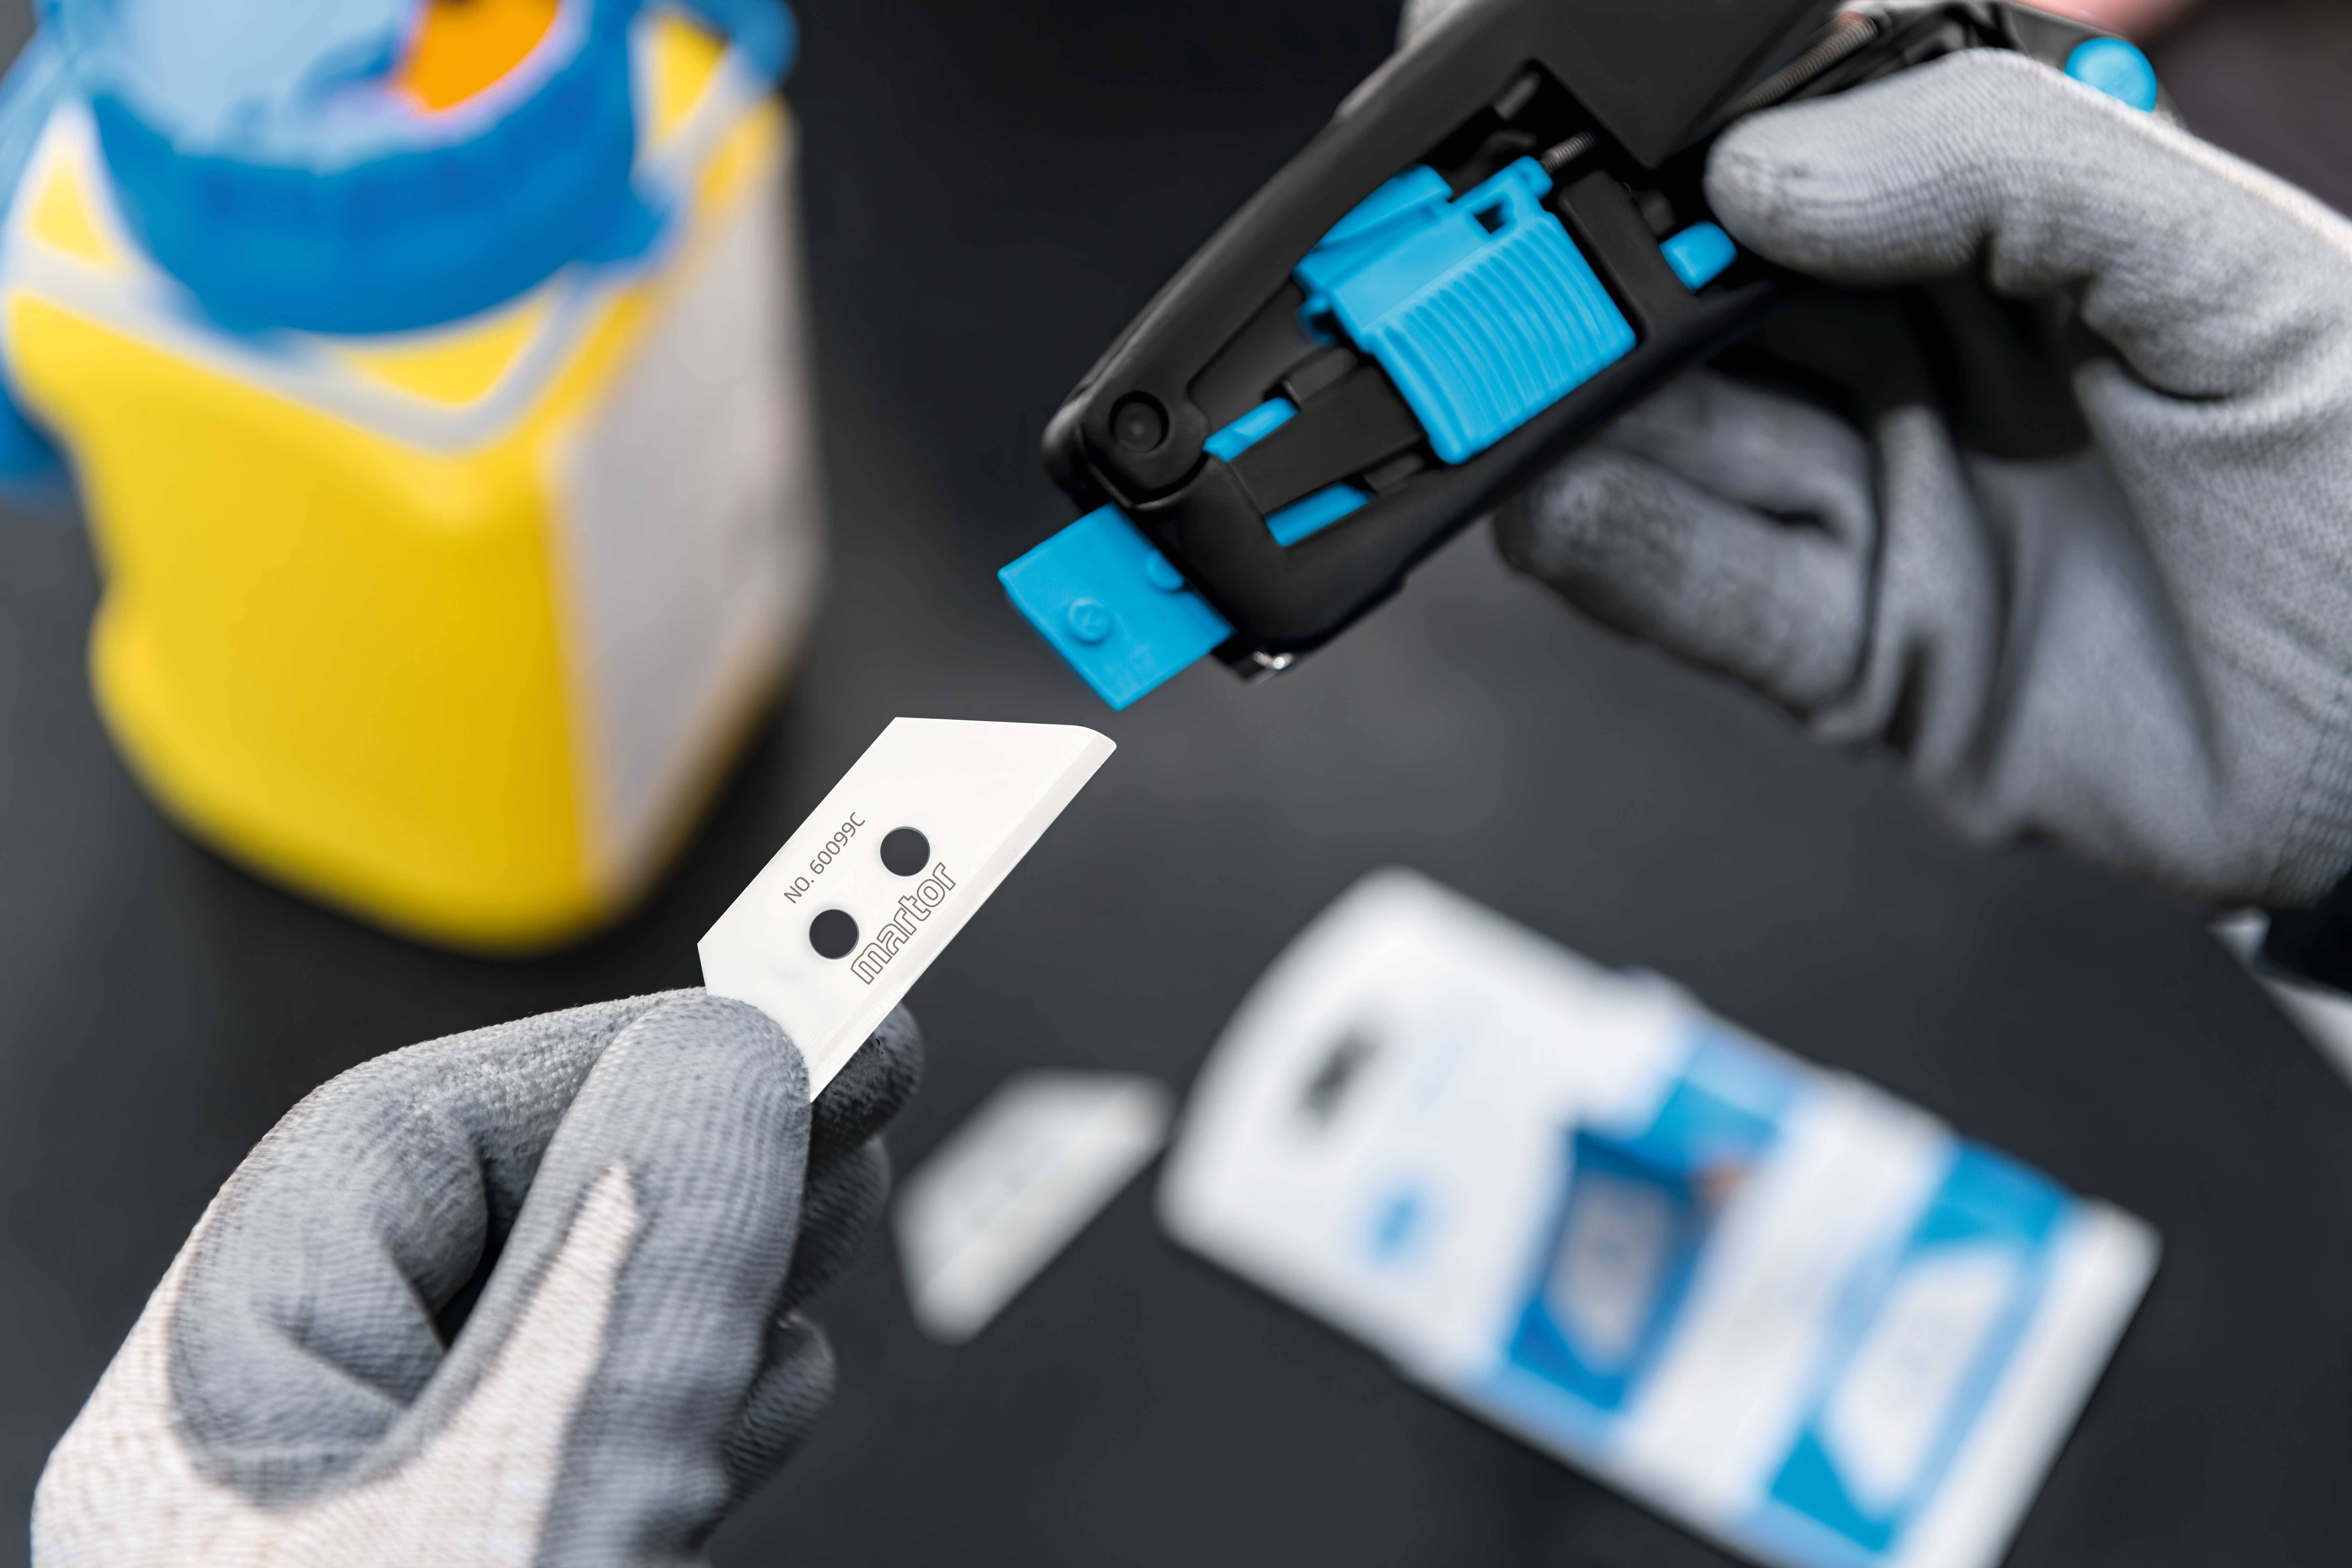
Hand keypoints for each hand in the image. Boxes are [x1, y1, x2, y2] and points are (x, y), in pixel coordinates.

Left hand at [32, 990, 920, 1566]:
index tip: (794, 1006)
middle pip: (514, 1218)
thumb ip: (623, 1267)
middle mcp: (293, 1450)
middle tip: (857, 1090)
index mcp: (221, 1402)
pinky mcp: (498, 1556)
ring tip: (832, 1220)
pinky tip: (766, 1390)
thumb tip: (725, 1053)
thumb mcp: (525, 1494)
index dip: (625, 1052)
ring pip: (578, 1326)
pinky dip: (706, 1394)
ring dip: (725, 1269)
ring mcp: (398, 1522)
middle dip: (700, 1149)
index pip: (421, 1134)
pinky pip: (602, 1432)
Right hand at [1497, 50, 2351, 906]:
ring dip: (1571, 426)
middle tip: (1498, 273)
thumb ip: (2007, 171)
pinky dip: (1618, 555)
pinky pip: (1702, 594)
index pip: (1792, 165)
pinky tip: (1553, 507)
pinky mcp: (1846, 652)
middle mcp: (1904, 369)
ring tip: (1497, 394)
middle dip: (1589, 293)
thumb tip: (1757, 163)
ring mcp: (1867, 509)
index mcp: (1989, 245)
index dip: (1671, 142)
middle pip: (1698, 318)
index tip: (1570, 125)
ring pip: (1667, 454)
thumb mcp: (2227, 275)